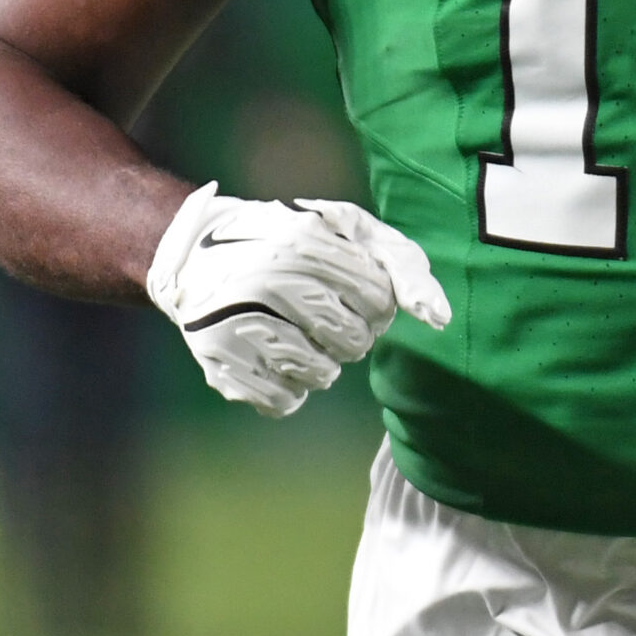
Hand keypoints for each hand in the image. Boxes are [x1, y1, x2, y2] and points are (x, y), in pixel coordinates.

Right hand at [144, 184, 450, 417]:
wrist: (195, 255)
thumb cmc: (292, 243)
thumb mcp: (350, 232)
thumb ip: (403, 267)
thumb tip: (440, 319)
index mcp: (306, 241)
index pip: (380, 301)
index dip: (374, 303)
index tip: (350, 290)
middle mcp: (268, 279)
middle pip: (353, 342)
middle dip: (349, 333)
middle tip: (320, 312)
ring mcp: (238, 322)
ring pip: (321, 375)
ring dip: (319, 361)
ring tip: (293, 331)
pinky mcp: (219, 363)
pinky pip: (284, 402)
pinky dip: (287, 386)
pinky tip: (269, 354)